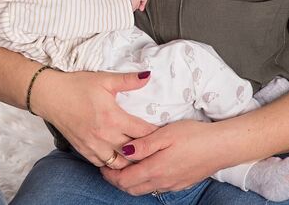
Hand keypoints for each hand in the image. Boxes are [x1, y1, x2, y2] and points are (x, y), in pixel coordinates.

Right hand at [31, 70, 157, 168]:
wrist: (49, 95)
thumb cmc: (76, 85)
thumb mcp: (103, 79)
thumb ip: (127, 80)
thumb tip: (148, 76)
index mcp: (113, 118)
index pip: (144, 133)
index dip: (156, 134)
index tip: (163, 132)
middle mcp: (105, 136)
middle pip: (135, 152)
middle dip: (146, 149)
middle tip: (155, 146)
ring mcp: (93, 146)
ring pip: (120, 163)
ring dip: (130, 160)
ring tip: (137, 153)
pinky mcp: (83, 150)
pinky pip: (103, 164)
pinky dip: (112, 162)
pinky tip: (117, 155)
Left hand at [101, 120, 226, 194]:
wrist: (222, 147)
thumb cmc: (193, 136)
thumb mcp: (164, 134)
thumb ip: (142, 145)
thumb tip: (123, 152)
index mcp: (155, 169)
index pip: (124, 181)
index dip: (110, 175)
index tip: (102, 164)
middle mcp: (162, 181)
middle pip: (131, 188)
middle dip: (116, 180)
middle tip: (108, 166)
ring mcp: (172, 184)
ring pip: (143, 189)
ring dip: (129, 181)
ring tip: (122, 166)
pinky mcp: (180, 183)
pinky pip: (156, 187)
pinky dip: (143, 181)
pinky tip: (143, 167)